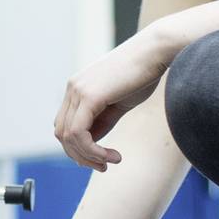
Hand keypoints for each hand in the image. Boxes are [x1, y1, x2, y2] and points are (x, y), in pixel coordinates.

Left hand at [52, 28, 175, 170]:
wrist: (156, 52)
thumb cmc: (143, 75)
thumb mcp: (118, 103)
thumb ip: (101, 121)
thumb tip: (90, 145)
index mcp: (77, 88)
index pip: (65, 126)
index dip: (77, 148)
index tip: (99, 159)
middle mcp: (72, 88)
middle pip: (62, 134)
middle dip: (81, 156)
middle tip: (103, 167)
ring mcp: (77, 91)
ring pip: (69, 137)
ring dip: (89, 156)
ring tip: (111, 162)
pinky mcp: (88, 96)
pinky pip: (79, 133)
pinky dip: (92, 150)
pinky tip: (111, 155)